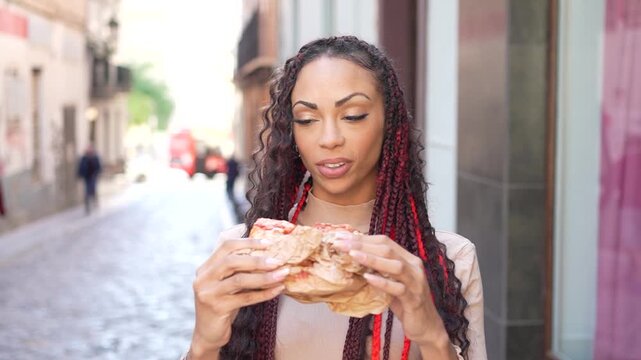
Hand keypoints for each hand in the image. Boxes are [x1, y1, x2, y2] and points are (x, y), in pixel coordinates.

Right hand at [189, 236, 288, 358]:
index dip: (248, 242)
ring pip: (240, 280)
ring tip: (282, 274)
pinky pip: (245, 298)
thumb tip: (254, 241)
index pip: (225, 246)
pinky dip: (264, 293)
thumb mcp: (224, 282)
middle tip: (278, 261)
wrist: (208, 334)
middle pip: (231, 261)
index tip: (268, 243)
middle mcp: (204, 278)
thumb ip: (234, 265)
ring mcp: (209, 294)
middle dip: (257, 260)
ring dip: (264, 277)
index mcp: (205, 267)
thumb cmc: (222, 304)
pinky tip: (277, 290)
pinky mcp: (217, 308)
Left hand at [333, 233, 450, 349]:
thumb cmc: (405, 303)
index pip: (385, 242)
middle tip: (340, 243)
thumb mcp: (391, 281)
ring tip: (352, 255)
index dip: (362, 238)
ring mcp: (416, 283)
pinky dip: (383, 282)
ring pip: (395, 266)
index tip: (341, 236)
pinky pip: (398, 288)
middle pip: (388, 250)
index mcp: (408, 259)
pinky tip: (368, 278)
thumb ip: (378, 269)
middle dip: (362, 245)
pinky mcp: (414, 300)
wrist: (427, 326)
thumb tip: (353, 257)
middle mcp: (414, 267)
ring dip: (372, 259)